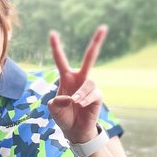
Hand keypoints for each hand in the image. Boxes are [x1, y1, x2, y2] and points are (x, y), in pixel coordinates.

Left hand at [47, 25, 106, 143]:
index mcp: (66, 77)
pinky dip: (85, 100)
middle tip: (104, 27)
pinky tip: (80, 105)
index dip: (56, 47)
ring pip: (89, 82)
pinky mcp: (98, 96)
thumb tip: (71, 98)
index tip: (52, 33)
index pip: (61, 59)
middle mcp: (80, 78)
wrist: (74, 130)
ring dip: (80, 94)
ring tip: (74, 103)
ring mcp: (90, 86)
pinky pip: (93, 94)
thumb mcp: (53, 108)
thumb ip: (57, 102)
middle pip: (90, 57)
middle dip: (97, 42)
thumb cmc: (63, 116)